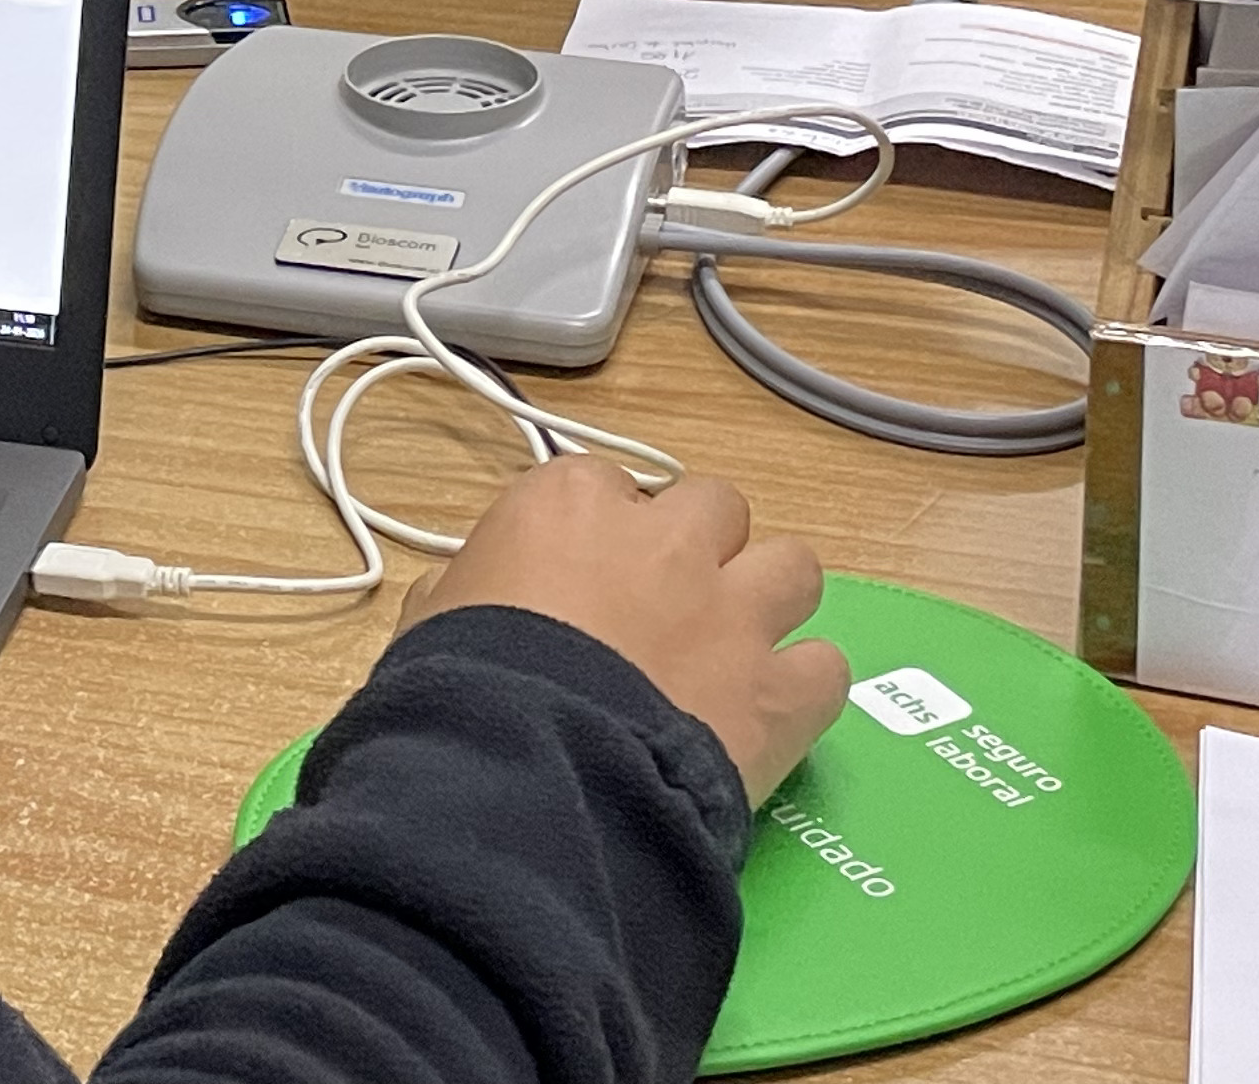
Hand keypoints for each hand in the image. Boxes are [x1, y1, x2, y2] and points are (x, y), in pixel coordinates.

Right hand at [403, 462, 844, 806]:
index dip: (599, 536)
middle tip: (668, 609)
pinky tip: (771, 717)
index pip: (604, 485)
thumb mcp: (431, 616)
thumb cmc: (459, 687)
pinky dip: (804, 690)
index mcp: (569, 502)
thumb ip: (470, 583)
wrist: (526, 774)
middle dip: (699, 550)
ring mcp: (735, 610)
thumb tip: (476, 590)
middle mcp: (667, 537)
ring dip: (768, 601)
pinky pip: (827, 668)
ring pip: (794, 565)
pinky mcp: (781, 691)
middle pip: (714, 507)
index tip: (583, 582)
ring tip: (735, 651)